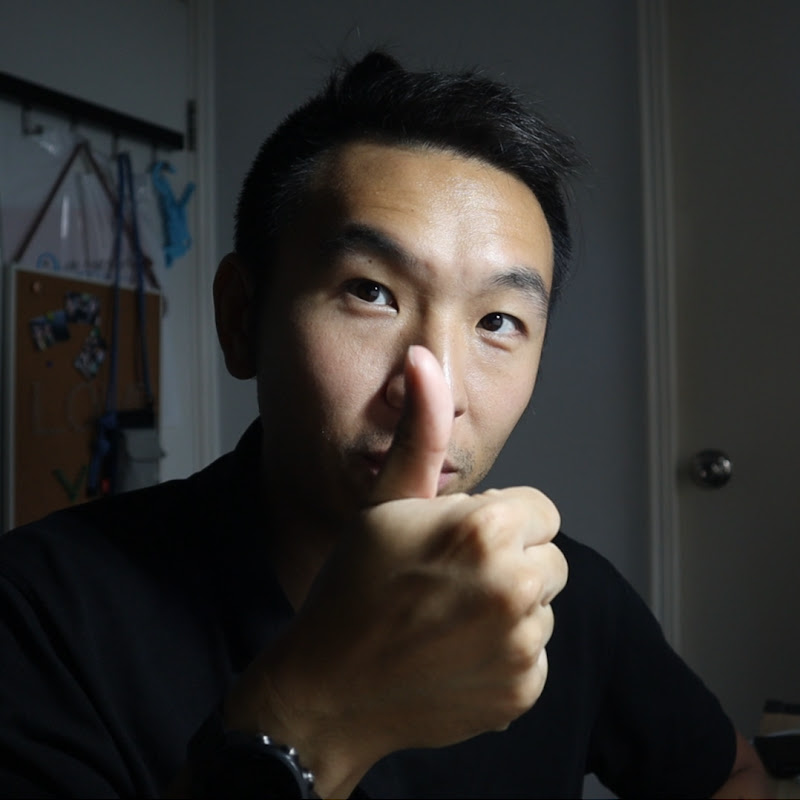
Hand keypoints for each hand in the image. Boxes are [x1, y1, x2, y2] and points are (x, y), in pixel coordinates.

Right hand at [224, 346, 566, 795]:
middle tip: (451, 579)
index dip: (501, 521)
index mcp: (487, 529)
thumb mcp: (386, 502)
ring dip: (510, 608)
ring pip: (543, 606)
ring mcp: (522, 645)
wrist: (329, 687)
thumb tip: (423, 359)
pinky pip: (535, 655)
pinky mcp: (523, 691)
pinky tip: (454, 654)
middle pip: (550, 558)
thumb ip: (419, 432)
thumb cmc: (352, 586)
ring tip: (448, 617)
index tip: (460, 540)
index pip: (541, 510)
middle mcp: (515, 586)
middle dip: (512, 561)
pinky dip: (506, 655)